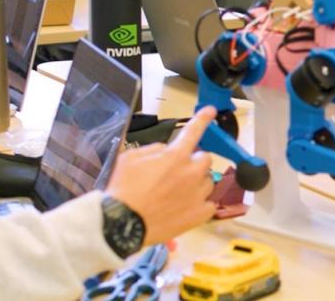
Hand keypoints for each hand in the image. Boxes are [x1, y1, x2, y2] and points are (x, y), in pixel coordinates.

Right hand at [106, 107, 217, 245]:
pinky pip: (210, 205)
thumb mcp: (130, 158)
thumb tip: (167, 151)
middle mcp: (191, 172)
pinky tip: (187, 207)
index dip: (203, 119)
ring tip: (179, 192)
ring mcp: (198, 195)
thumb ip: (154, 150)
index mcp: (175, 156)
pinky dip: (201, 204)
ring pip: (208, 181)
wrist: (123, 224)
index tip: (211, 111)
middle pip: (205, 158)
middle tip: (178, 171)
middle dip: (194, 161)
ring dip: (197, 182)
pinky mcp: (199, 215)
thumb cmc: (123, 188)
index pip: (193, 131)